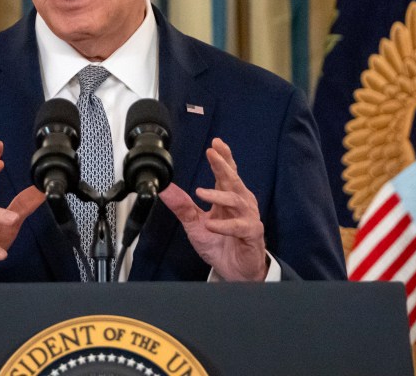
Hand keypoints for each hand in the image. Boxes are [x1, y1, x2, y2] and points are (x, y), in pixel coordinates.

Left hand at [158, 138, 266, 280]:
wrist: (235, 271)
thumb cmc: (219, 244)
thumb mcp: (195, 224)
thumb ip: (182, 206)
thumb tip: (164, 189)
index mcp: (227, 198)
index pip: (226, 173)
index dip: (223, 157)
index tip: (215, 143)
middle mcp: (240, 203)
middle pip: (233, 180)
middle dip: (223, 165)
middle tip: (213, 153)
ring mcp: (248, 217)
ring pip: (236, 200)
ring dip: (218, 195)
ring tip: (201, 192)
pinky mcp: (251, 233)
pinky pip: (239, 226)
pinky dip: (225, 225)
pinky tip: (211, 225)